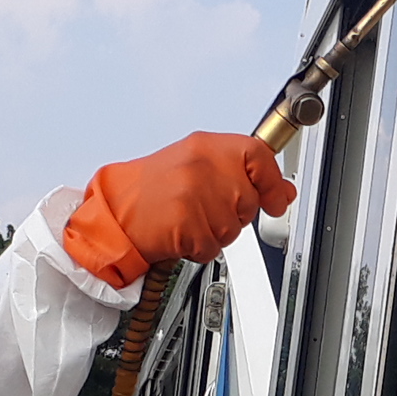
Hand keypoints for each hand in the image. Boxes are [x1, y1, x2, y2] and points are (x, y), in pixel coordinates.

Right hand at [64, 132, 297, 286]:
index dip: (272, 181)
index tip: (275, 198)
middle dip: (234, 214)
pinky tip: (181, 234)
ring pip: (233, 228)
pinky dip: (199, 248)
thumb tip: (283, 191)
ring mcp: (194, 194)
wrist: (114, 214)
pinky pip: (213, 246)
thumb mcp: (197, 168)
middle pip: (249, 200)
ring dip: (215, 233)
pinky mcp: (186, 223)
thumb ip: (242, 174)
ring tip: (189, 220)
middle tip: (205, 209)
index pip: (258, 156)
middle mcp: (202, 166)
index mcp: (206, 146)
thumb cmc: (151, 191)